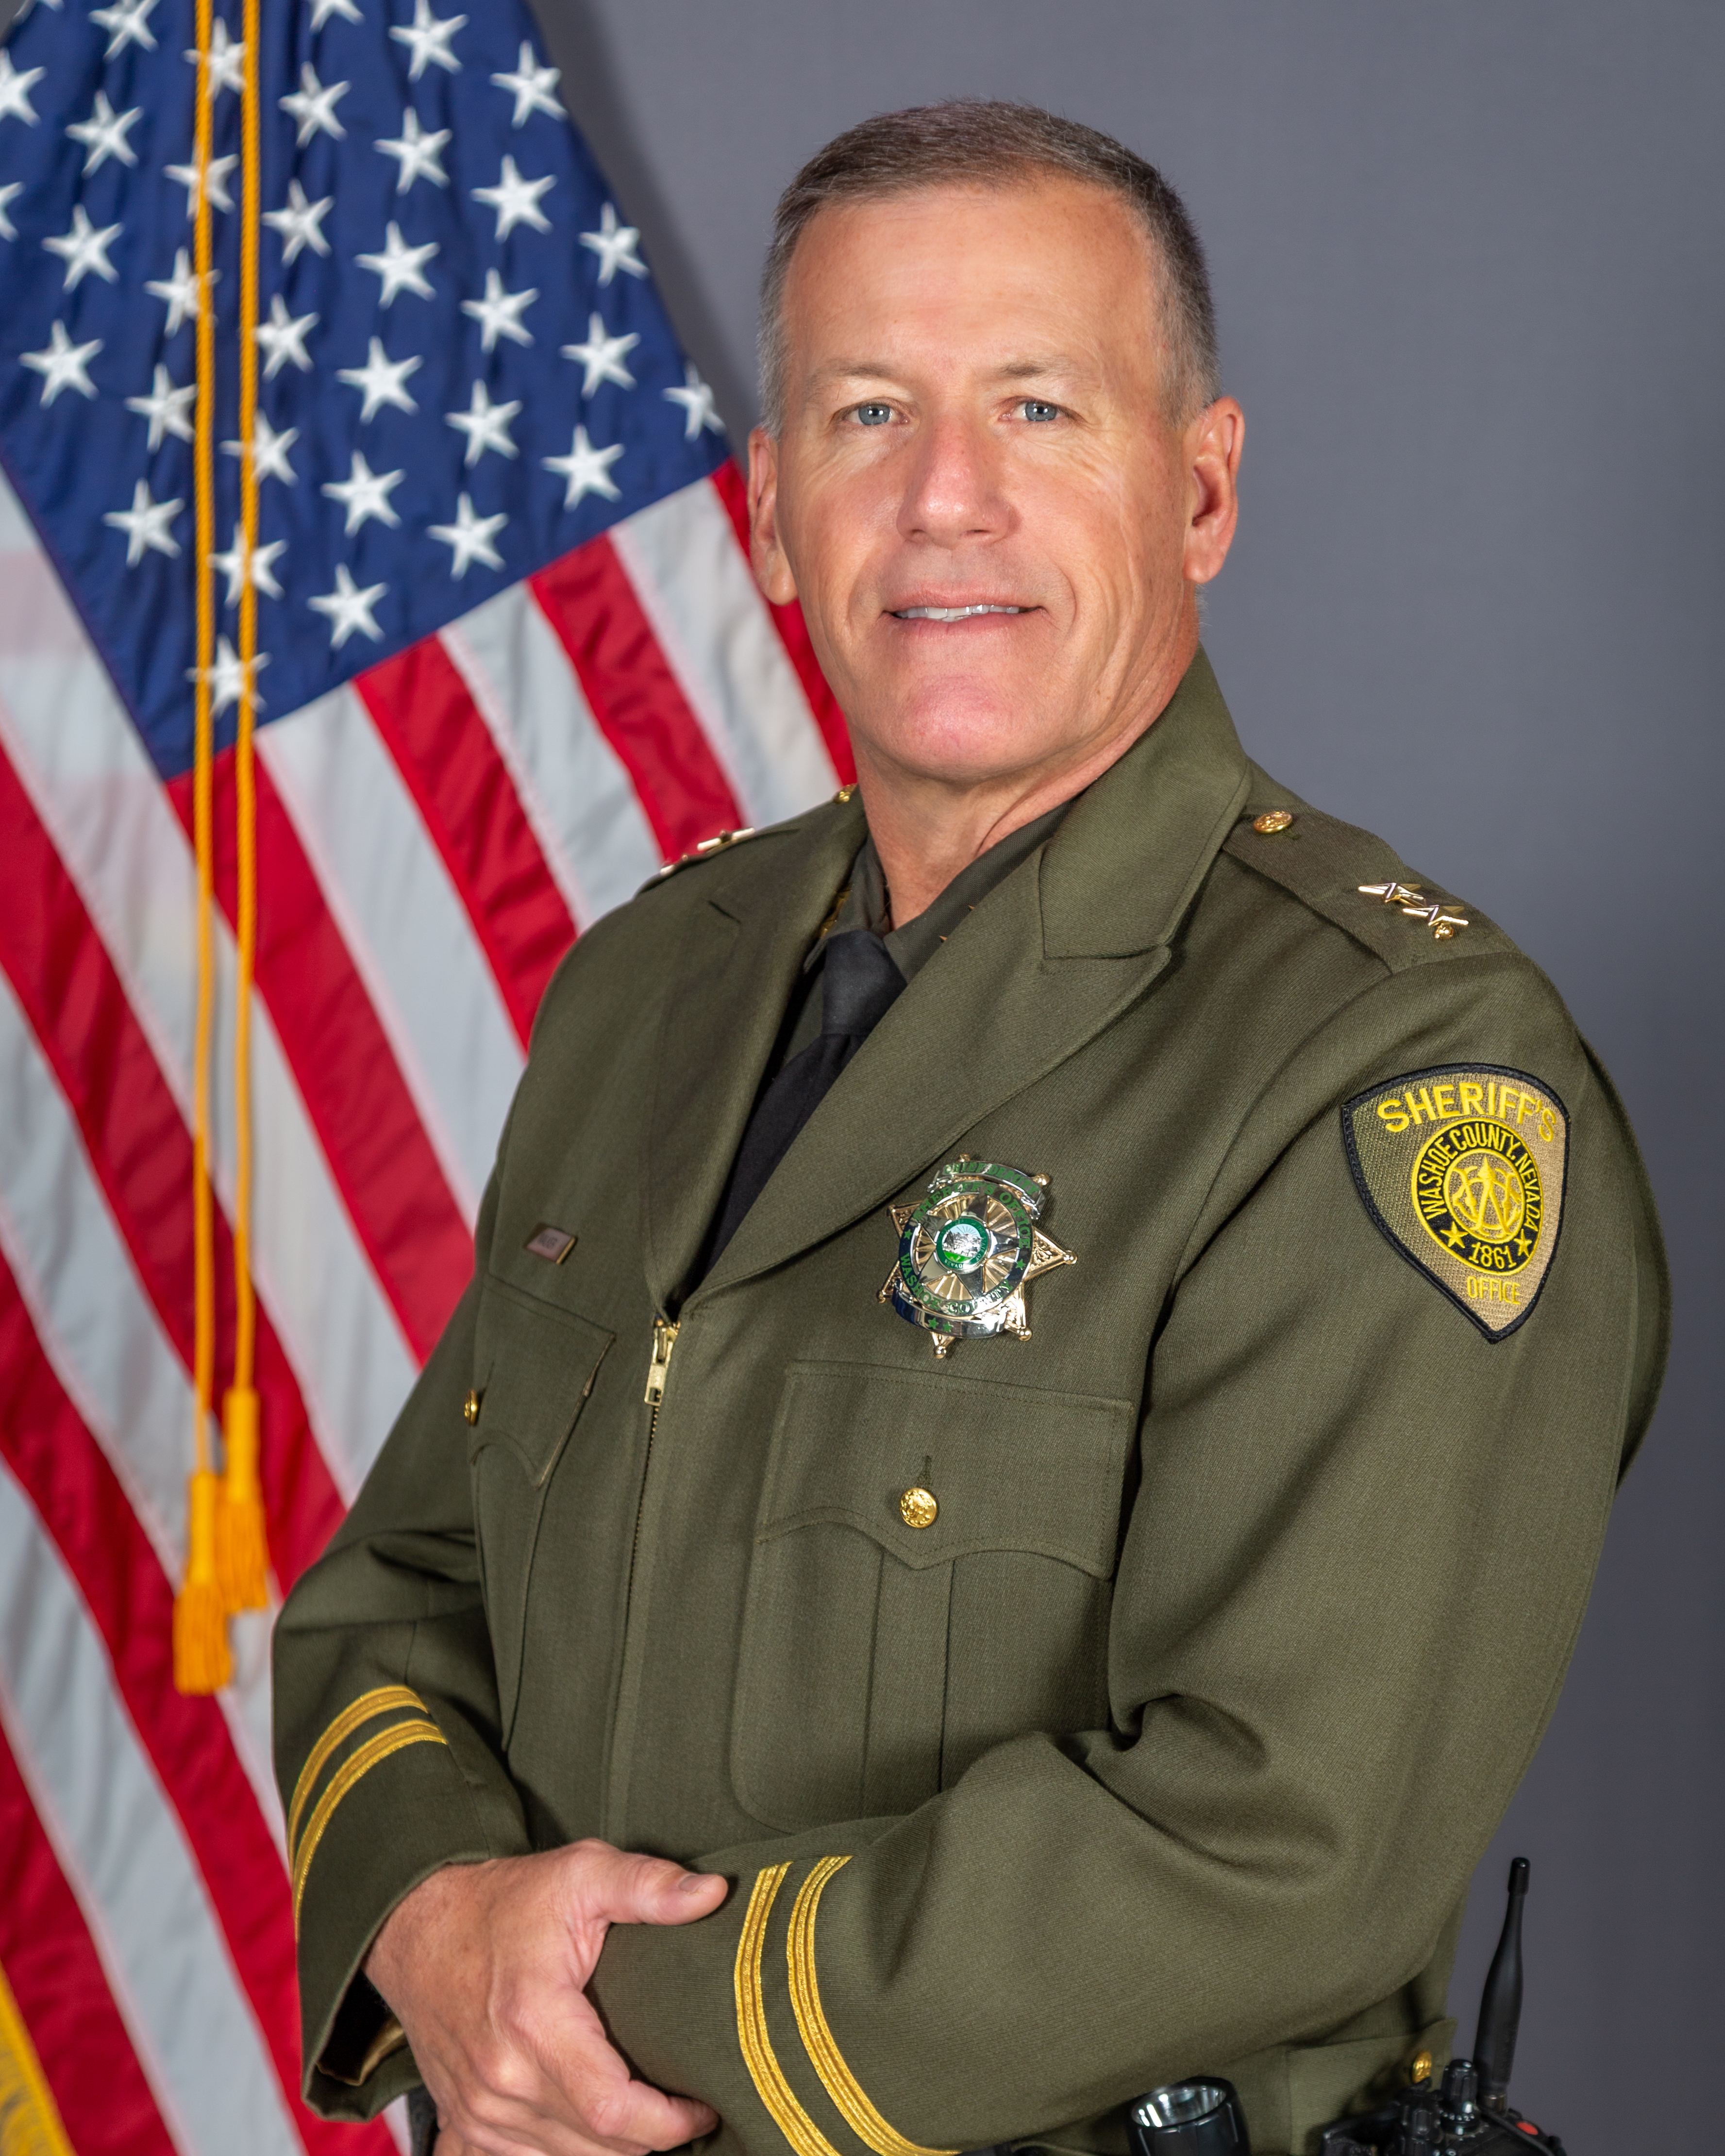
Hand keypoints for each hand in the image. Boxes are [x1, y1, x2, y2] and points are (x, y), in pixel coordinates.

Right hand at [365, 1839, 728, 2155]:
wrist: (417, 1927)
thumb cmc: (505, 1902)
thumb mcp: (581, 1872)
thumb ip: (648, 1885)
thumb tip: (713, 1893)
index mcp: (533, 2023)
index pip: (614, 2110)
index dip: (670, 2121)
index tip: (704, 2104)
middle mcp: (500, 2079)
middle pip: (597, 2147)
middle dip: (652, 2137)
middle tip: (686, 2103)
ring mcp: (478, 2109)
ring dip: (614, 2149)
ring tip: (651, 2112)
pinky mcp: (466, 2122)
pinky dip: (569, 2151)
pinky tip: (598, 2128)